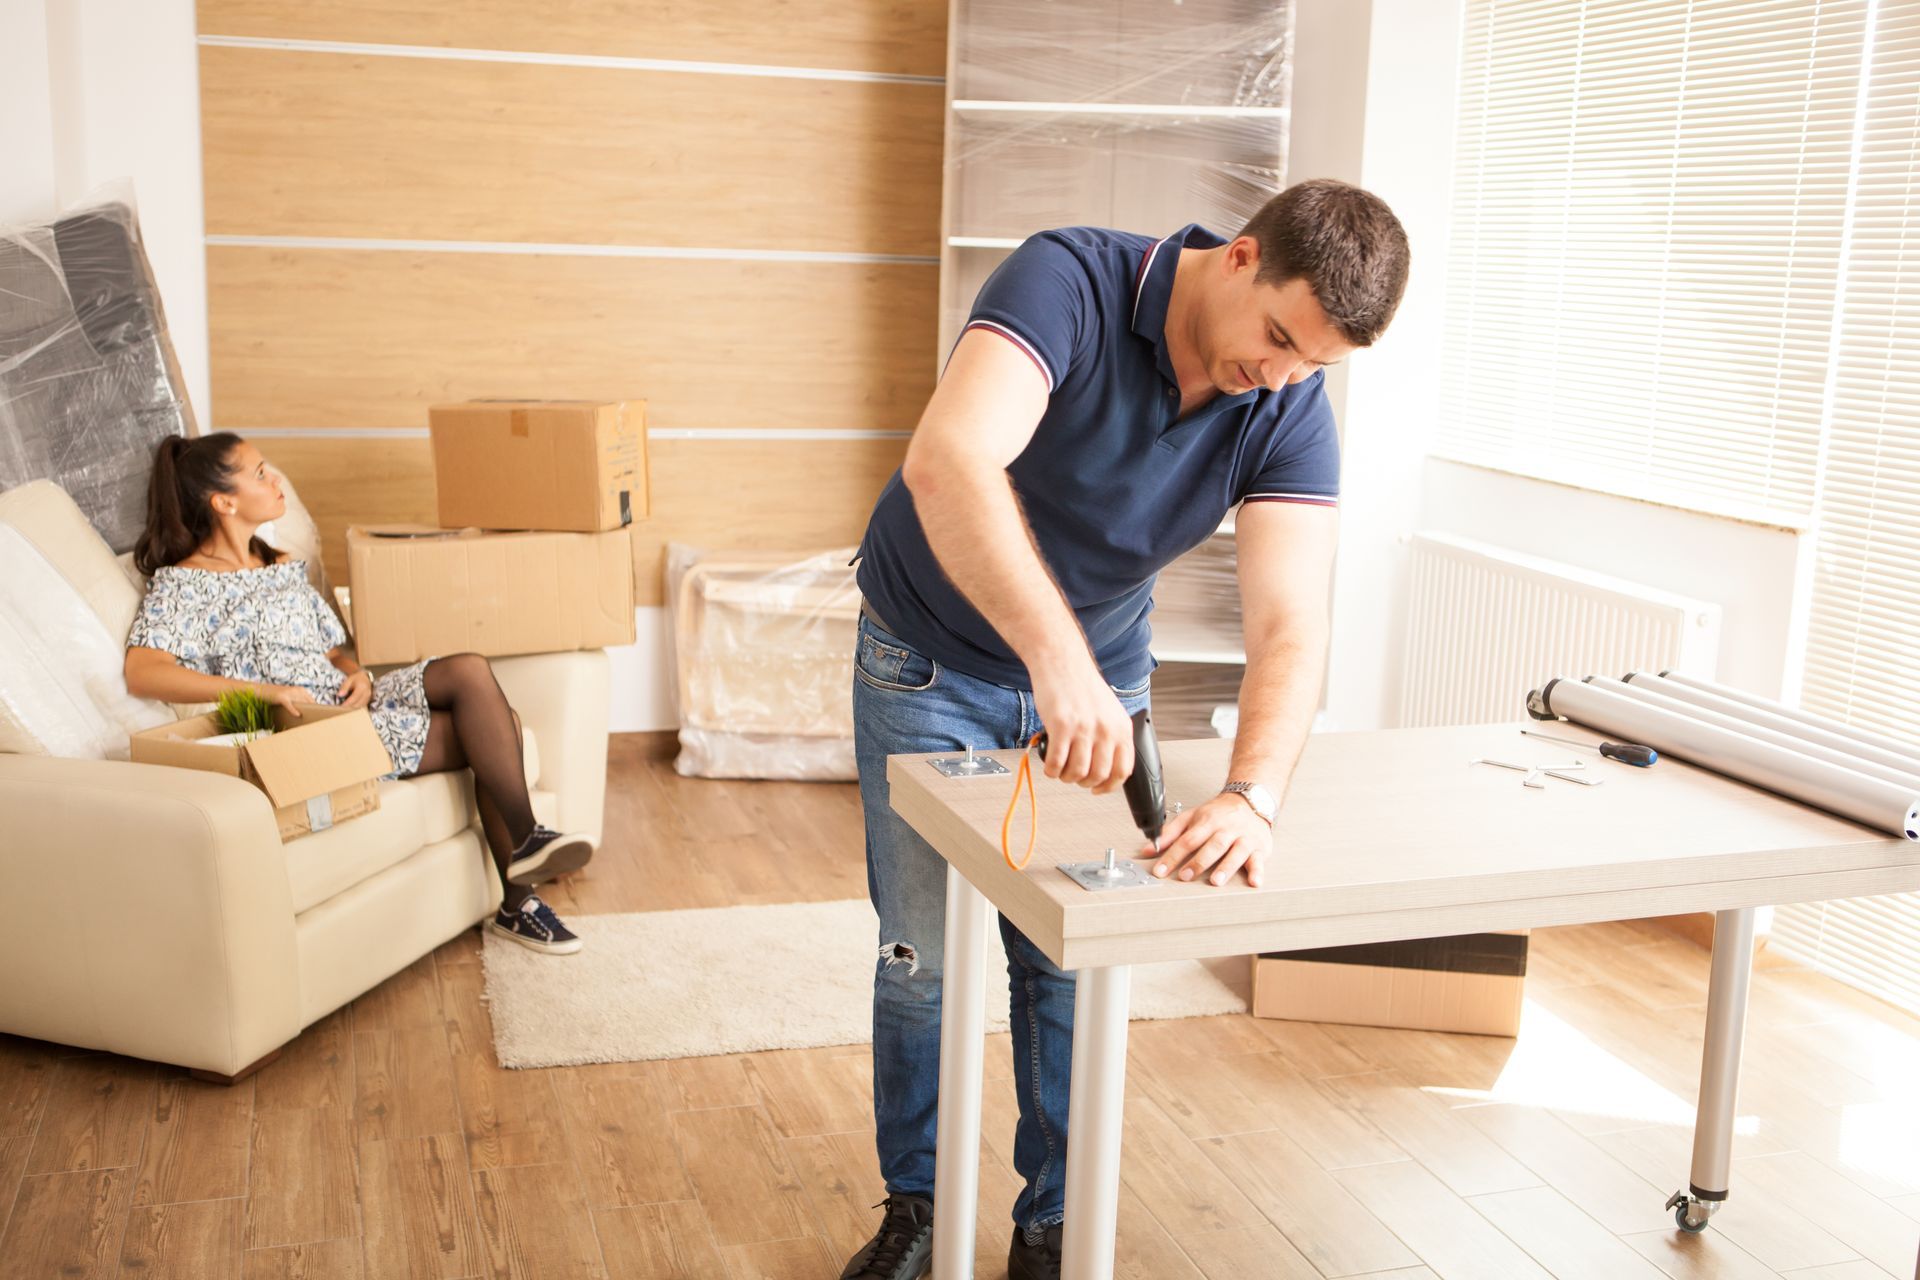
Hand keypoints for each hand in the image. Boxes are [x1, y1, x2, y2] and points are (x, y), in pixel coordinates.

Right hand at [263, 683, 314, 717]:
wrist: (261, 690)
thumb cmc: (277, 696)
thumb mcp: (290, 697)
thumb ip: (298, 703)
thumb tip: (306, 714)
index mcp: (301, 690)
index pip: (312, 701)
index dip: (316, 710)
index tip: (319, 718)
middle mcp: (297, 690)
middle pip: (309, 703)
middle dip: (312, 713)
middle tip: (315, 722)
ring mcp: (290, 693)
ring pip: (301, 705)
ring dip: (304, 713)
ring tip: (308, 723)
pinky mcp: (282, 697)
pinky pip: (290, 705)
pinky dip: (294, 711)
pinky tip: (298, 715)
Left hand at [336, 670, 373, 709]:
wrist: (364, 678)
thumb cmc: (356, 678)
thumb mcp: (348, 680)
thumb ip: (344, 687)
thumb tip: (339, 695)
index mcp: (362, 688)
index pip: (354, 698)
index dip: (347, 703)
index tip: (341, 705)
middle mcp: (366, 694)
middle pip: (356, 704)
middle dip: (348, 705)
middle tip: (341, 704)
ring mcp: (368, 698)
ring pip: (358, 706)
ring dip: (351, 706)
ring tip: (345, 703)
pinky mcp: (367, 700)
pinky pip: (360, 706)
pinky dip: (354, 705)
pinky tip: (350, 702)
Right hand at [1031, 658, 1134, 792]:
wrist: (1062, 661)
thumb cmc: (1081, 684)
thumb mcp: (1108, 711)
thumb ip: (1110, 736)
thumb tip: (1103, 765)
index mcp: (1121, 727)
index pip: (1123, 770)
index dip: (1109, 786)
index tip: (1097, 789)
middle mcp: (1105, 729)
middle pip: (1099, 775)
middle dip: (1084, 783)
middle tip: (1074, 777)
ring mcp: (1084, 728)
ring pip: (1077, 773)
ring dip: (1066, 777)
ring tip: (1060, 770)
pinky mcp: (1061, 726)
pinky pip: (1056, 762)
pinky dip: (1051, 769)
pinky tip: (1049, 764)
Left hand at [1143, 792, 1272, 887]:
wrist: (1250, 801)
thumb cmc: (1219, 813)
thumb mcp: (1191, 817)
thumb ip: (1170, 833)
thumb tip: (1147, 849)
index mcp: (1207, 821)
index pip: (1187, 840)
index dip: (1172, 856)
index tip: (1160, 871)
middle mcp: (1226, 829)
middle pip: (1212, 846)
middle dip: (1198, 862)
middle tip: (1185, 876)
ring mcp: (1244, 838)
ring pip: (1235, 852)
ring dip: (1225, 868)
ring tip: (1215, 881)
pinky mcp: (1260, 848)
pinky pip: (1259, 860)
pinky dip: (1258, 872)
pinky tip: (1254, 882)